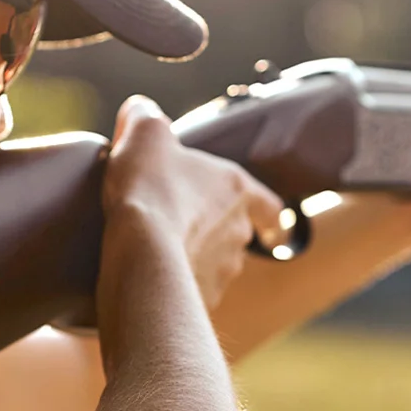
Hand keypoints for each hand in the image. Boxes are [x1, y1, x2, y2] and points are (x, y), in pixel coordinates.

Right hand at [104, 95, 285, 306]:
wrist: (142, 253)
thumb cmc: (149, 188)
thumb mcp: (145, 134)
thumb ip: (147, 116)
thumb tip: (141, 109)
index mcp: (237, 189)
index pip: (269, 204)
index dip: (267, 212)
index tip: (268, 224)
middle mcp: (239, 232)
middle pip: (238, 235)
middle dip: (215, 232)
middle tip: (182, 226)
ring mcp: (223, 271)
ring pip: (215, 266)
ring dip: (196, 260)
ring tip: (161, 254)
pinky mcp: (201, 300)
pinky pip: (192, 293)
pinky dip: (178, 287)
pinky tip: (152, 280)